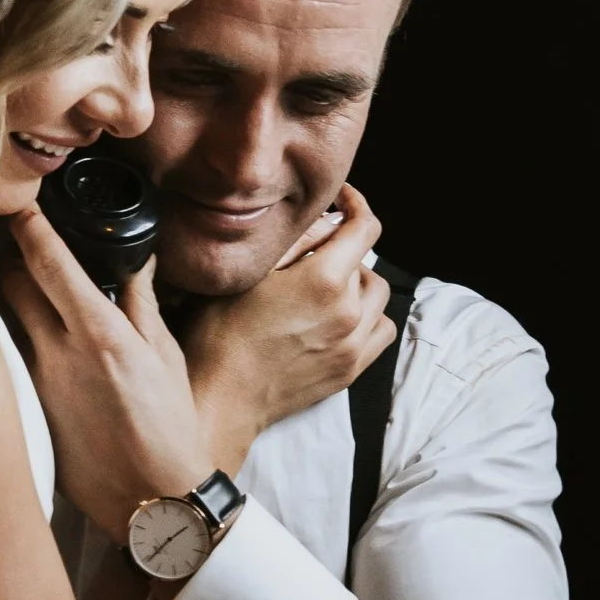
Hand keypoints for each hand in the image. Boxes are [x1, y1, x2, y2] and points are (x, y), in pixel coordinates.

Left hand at [1, 204, 209, 539]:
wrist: (151, 502)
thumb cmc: (170, 429)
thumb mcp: (165, 356)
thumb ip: (141, 301)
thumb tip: (134, 256)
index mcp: (98, 333)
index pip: (46, 260)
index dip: (28, 224)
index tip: (21, 205)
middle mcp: (57, 354)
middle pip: (12, 282)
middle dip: (19, 262)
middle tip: (36, 257)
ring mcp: (35, 384)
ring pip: (9, 320)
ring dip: (22, 306)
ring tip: (47, 309)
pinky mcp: (26, 411)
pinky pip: (15, 361)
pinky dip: (26, 349)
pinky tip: (52, 361)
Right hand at [184, 186, 393, 471]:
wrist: (220, 398)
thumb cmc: (219, 335)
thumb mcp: (248, 274)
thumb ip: (291, 243)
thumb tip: (321, 222)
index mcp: (325, 281)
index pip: (365, 227)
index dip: (356, 204)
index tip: (342, 201)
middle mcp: (348, 313)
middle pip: (368, 262)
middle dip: (345, 250)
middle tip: (314, 252)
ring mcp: (353, 346)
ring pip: (378, 297)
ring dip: (359, 284)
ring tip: (327, 286)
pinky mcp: (349, 371)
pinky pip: (379, 332)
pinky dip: (368, 318)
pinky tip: (339, 318)